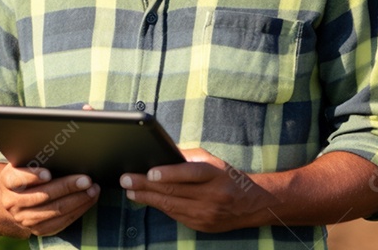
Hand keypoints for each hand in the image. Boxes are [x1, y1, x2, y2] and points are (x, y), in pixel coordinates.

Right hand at [0, 163, 100, 235]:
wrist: (15, 197)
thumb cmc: (26, 172)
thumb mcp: (24, 162)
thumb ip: (36, 159)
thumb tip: (62, 151)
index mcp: (7, 180)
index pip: (17, 178)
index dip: (33, 176)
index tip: (48, 173)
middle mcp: (12, 201)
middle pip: (42, 195)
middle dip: (67, 187)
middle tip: (86, 179)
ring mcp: (23, 218)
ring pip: (55, 210)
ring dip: (77, 200)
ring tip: (92, 190)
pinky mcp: (37, 229)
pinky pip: (61, 222)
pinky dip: (78, 210)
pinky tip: (88, 200)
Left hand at [119, 147, 274, 232]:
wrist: (251, 204)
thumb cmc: (227, 177)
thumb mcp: (212, 161)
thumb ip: (188, 156)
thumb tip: (162, 152)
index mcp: (215, 175)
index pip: (190, 173)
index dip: (169, 173)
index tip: (150, 173)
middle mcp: (212, 195)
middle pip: (175, 191)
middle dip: (146, 185)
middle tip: (126, 180)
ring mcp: (207, 213)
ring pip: (171, 206)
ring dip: (147, 198)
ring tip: (129, 191)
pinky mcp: (202, 225)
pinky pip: (176, 215)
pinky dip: (159, 206)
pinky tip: (145, 200)